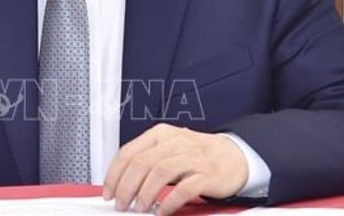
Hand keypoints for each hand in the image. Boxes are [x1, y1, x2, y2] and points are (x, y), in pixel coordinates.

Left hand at [102, 124, 247, 215]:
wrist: (235, 155)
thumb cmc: (197, 154)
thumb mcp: (169, 149)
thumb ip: (147, 160)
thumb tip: (120, 182)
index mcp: (160, 135)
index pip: (128, 152)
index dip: (114, 174)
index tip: (109, 191)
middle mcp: (175, 142)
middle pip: (141, 162)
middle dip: (126, 186)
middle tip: (121, 203)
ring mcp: (193, 157)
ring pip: (160, 172)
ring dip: (145, 192)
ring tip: (139, 207)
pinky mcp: (208, 174)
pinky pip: (185, 188)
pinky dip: (170, 201)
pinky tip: (162, 210)